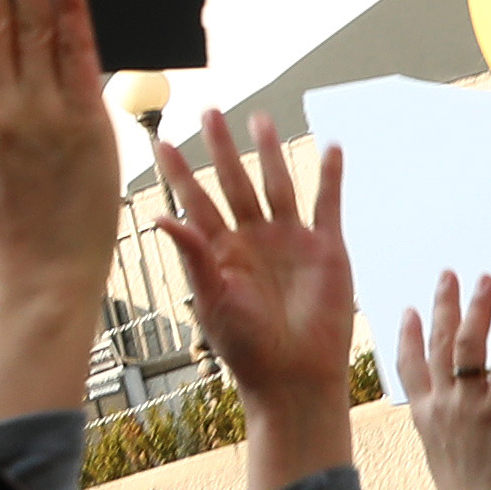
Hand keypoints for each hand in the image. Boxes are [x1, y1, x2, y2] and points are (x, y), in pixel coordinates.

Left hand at [143, 109, 356, 481]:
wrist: (294, 378)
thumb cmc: (247, 348)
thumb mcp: (212, 299)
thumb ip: (193, 254)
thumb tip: (159, 216)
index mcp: (219, 253)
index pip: (196, 201)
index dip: (181, 173)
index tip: (163, 141)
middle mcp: (252, 241)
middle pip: (235, 182)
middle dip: (223, 148)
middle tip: (210, 111)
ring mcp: (290, 242)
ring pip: (278, 185)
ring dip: (271, 153)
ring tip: (260, 120)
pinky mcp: (326, 250)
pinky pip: (327, 205)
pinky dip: (331, 177)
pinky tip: (330, 148)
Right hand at [395, 273, 490, 489]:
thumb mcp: (443, 454)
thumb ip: (448, 427)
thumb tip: (461, 418)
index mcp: (425, 415)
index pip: (410, 364)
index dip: (409, 334)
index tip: (410, 311)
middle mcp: (442, 403)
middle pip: (438, 343)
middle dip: (443, 305)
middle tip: (448, 276)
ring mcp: (469, 403)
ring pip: (468, 344)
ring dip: (476, 308)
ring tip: (484, 281)